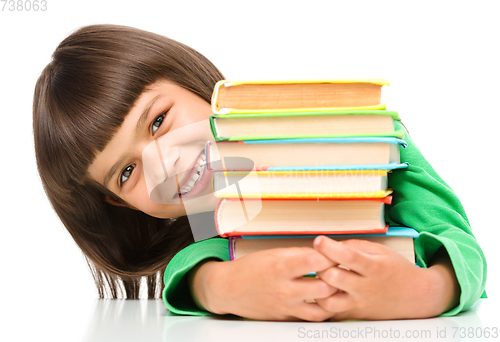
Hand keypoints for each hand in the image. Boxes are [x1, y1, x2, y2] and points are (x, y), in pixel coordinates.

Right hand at [189, 247, 337, 320]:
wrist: (229, 289)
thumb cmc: (250, 269)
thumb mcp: (273, 254)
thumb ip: (298, 254)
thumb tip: (321, 253)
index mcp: (281, 267)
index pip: (315, 261)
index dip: (331, 255)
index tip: (338, 253)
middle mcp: (285, 289)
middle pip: (324, 287)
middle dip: (337, 278)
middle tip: (342, 271)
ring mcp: (286, 306)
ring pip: (322, 308)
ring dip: (333, 298)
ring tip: (336, 288)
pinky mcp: (286, 318)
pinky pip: (311, 317)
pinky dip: (322, 310)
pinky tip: (325, 301)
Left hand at [312, 236, 458, 319]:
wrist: (415, 296)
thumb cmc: (395, 269)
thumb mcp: (380, 251)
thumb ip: (354, 246)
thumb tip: (329, 246)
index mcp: (373, 267)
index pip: (348, 256)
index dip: (329, 248)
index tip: (318, 241)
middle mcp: (365, 288)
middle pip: (333, 278)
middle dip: (320, 266)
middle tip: (317, 259)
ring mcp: (359, 304)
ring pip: (328, 300)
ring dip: (318, 287)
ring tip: (320, 277)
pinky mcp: (353, 315)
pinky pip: (330, 313)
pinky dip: (321, 302)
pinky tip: (320, 291)